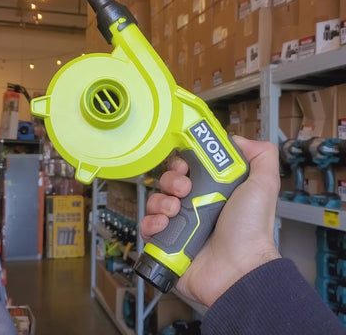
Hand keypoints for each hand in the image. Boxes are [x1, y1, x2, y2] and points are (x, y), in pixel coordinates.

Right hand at [139, 136, 280, 306]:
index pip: (186, 169)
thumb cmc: (250, 229)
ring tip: (175, 211)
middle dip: (171, 180)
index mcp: (210, 191)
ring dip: (160, 201)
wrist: (238, 269)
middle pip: (167, 182)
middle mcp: (192, 206)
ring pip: (154, 202)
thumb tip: (238, 139)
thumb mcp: (263, 186)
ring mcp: (177, 225)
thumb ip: (261, 156)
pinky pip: (146, 226)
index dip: (182, 163)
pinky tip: (165, 225)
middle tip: (184, 189)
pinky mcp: (165, 243)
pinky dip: (151, 223)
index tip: (187, 166)